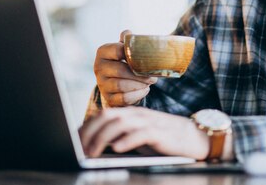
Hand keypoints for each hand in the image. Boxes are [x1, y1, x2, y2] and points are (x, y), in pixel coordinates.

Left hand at [78, 106, 209, 159]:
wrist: (192, 137)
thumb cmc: (161, 140)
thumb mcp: (136, 137)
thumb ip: (119, 137)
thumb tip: (93, 147)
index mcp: (129, 113)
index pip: (103, 115)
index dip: (86, 127)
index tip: (73, 140)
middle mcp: (136, 114)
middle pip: (108, 116)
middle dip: (90, 132)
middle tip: (79, 148)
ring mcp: (148, 122)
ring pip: (121, 124)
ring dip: (103, 138)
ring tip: (92, 152)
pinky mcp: (159, 133)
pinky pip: (140, 134)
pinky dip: (127, 140)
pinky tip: (116, 148)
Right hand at [93, 30, 157, 106]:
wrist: (114, 83)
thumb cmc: (122, 61)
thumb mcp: (123, 49)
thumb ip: (127, 40)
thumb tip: (129, 33)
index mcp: (103, 52)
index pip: (117, 50)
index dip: (133, 54)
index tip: (145, 58)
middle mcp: (98, 68)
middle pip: (120, 71)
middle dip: (140, 74)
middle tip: (153, 76)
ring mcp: (102, 84)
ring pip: (122, 86)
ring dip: (139, 84)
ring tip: (150, 82)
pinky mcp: (108, 98)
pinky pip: (124, 98)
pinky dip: (137, 95)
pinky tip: (145, 90)